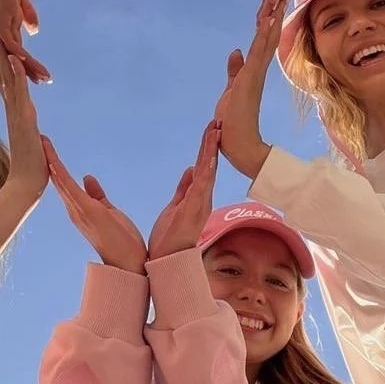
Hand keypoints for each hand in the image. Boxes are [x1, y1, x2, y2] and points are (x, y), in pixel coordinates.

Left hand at [0, 0, 50, 83]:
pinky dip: (16, 47)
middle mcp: (4, 24)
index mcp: (9, 22)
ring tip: (41, 77)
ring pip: (13, 49)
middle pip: (17, 54)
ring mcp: (3, 18)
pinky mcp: (3, 10)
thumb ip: (26, 13)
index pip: (20, 48)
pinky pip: (9, 35)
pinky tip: (24, 57)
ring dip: (28, 64)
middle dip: (30, 70)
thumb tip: (34, 30)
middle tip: (44, 83)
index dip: (30, 63)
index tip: (42, 75)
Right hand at [0, 33, 48, 200]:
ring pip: (8, 80)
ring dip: (2, 57)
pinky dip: (16, 74)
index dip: (2, 65)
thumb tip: (37, 137)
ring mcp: (16, 113)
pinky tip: (13, 59)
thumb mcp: (34, 146)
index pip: (7, 85)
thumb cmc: (31, 171)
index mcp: (17, 115)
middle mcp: (14, 111)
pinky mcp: (23, 118)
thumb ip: (33, 137)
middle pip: (2, 76)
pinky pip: (19, 91)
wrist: (26, 185)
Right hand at [42, 138, 147, 273]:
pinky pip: (70, 189)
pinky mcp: (87, 211)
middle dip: (47, 158)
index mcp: (80, 208)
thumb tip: (88, 178)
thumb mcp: (109, 211)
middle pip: (57, 180)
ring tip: (42, 142)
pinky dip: (61, 174)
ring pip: (60, 181)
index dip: (54, 163)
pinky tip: (53, 161)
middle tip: (37, 137)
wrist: (129, 263)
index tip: (46, 146)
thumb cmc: (121, 240)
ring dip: (51, 161)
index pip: (64, 182)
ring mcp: (79, 211)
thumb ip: (97, 194)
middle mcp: (75, 210)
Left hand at [148, 120, 219, 259]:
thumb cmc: (170, 238)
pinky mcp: (193, 210)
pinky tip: (208, 157)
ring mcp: (199, 204)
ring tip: (215, 131)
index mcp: (197, 197)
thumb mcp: (175, 206)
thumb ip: (184, 188)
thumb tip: (190, 168)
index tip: (211, 129)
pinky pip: (200, 187)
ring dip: (210, 151)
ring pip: (207, 172)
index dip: (207, 148)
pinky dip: (205, 171)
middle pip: (208, 165)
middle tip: (217, 122)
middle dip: (211, 143)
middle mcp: (202, 199)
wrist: (167, 262)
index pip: (204, 167)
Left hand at [215, 0, 286, 179]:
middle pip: (268, 39)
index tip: (275, 5)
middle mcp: (256, 72)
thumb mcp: (231, 90)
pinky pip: (258, 54)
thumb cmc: (233, 123)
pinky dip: (263, 37)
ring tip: (279, 1)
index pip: (262, 44)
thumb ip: (234, 71)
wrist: (240, 147)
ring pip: (265, 43)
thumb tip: (236, 52)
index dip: (268, 24)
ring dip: (272, 21)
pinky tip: (268, 22)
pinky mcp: (250, 80)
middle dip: (275, 16)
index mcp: (252, 74)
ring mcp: (254, 76)